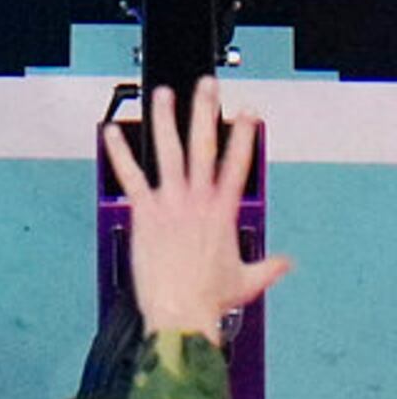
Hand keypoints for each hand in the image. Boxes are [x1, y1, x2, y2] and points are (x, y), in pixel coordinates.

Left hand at [103, 78, 292, 342]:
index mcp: (223, 210)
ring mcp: (170, 204)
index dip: (244, 135)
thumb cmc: (209, 299)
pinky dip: (120, 153)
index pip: (238, 163)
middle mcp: (198, 200)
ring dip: (165, 119)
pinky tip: (113, 133)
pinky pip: (130, 176)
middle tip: (207, 87)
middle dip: (206, 112)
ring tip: (163, 95)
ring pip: (169, 151)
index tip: (248, 113)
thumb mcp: (247, 280)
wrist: (181, 311)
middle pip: (204, 145)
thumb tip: (284, 263)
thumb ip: (267, 267)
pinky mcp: (144, 213)